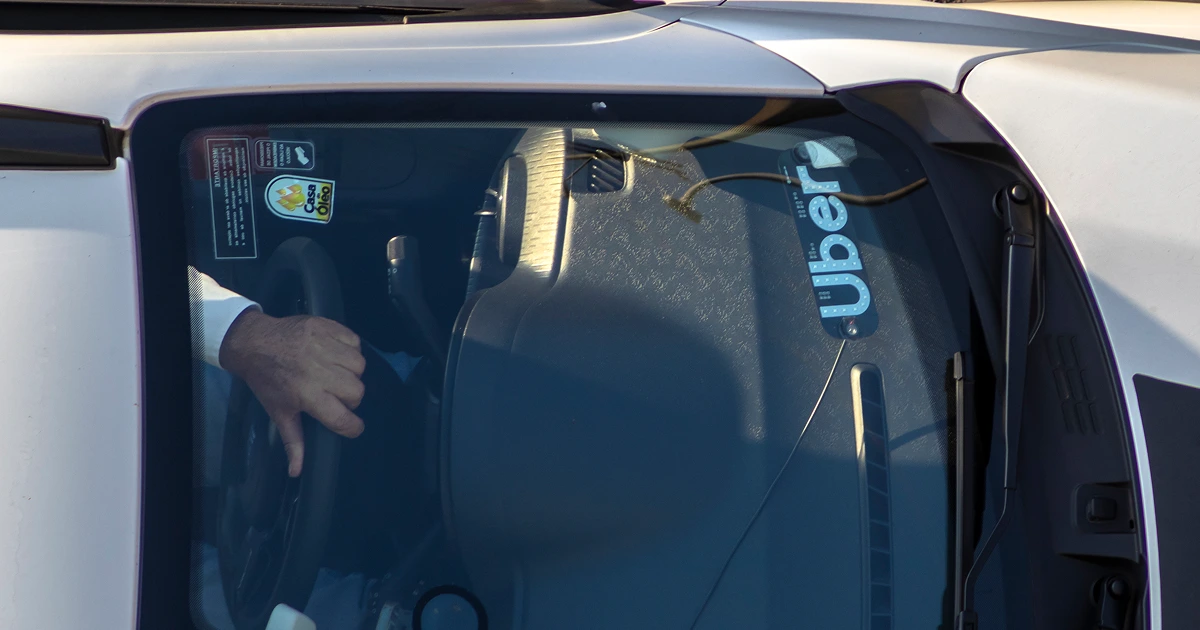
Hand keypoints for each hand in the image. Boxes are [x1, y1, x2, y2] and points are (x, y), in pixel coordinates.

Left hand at [219, 308, 366, 476]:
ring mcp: (324, 346)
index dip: (352, 426)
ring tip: (336, 372)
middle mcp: (319, 371)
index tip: (350, 426)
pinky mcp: (327, 327)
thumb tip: (296, 472)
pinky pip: (355, 342)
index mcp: (307, 395)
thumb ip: (293, 442)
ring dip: (352, 372)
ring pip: (360, 366)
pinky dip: (350, 349)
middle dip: (350, 398)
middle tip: (335, 395)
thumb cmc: (267, 380)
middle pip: (357, 392)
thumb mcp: (279, 412)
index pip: (343, 418)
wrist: (253, 342)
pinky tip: (336, 354)